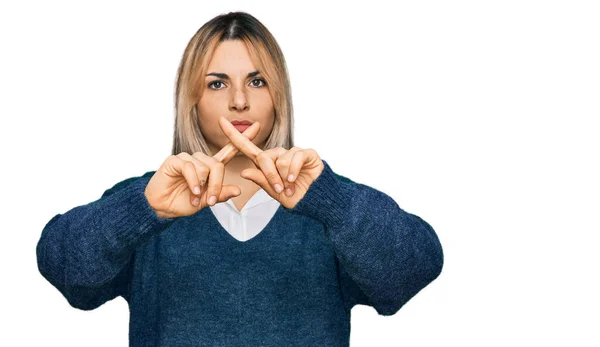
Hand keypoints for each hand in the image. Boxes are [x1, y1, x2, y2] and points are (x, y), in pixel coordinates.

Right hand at [144, 122, 261, 217]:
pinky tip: (192, 191)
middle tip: (211, 202)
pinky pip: (190, 168)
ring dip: (202, 186)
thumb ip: (220, 194)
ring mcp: (187, 158)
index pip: (229, 150)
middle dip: (216, 185)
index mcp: (209, 167)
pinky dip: (194, 181)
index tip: (258, 126)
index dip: (242, 138)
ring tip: (194, 197)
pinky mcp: (174, 160)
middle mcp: (199, 159)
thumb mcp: (205, 201)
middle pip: (217, 165)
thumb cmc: (183, 202)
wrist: (162, 207)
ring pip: (205, 167)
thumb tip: (238, 190)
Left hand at [218, 116, 324, 208]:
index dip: (234, 134)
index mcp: (267, 163)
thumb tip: (244, 172)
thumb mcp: (273, 191)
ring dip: (284, 177)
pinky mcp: (307, 153)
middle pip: (264, 157)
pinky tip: (294, 179)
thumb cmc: (293, 196)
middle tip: (279, 188)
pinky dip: (293, 169)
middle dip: (270, 175)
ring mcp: (293, 152)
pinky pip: (296, 157)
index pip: (247, 146)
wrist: (314, 200)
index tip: (220, 120)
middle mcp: (278, 154)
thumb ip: (260, 180)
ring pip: (280, 159)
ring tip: (291, 186)